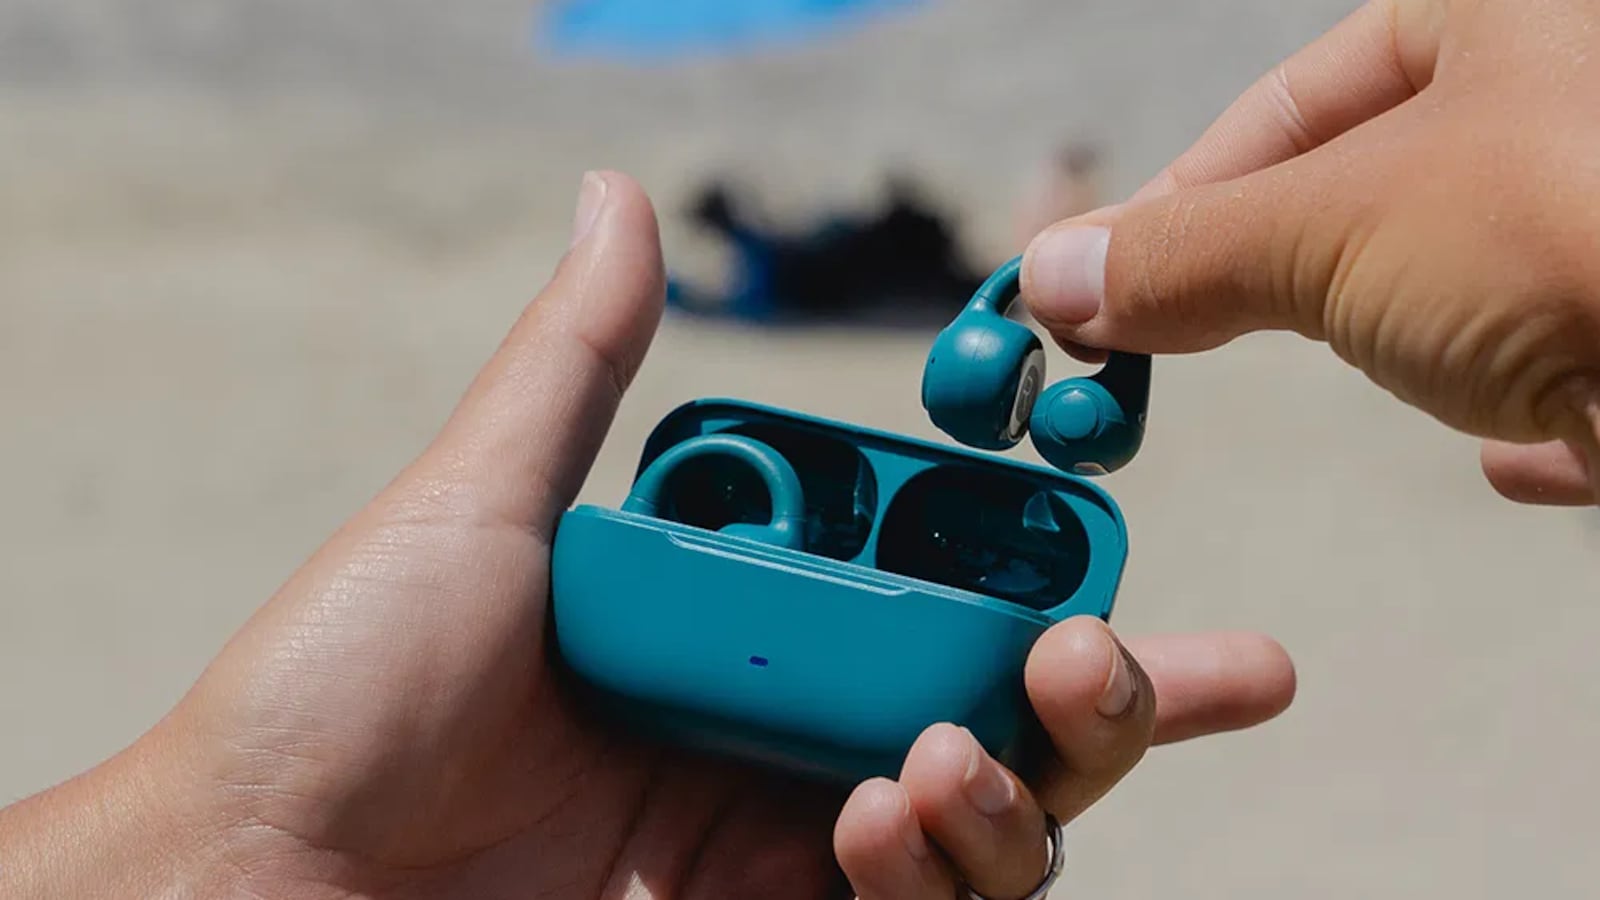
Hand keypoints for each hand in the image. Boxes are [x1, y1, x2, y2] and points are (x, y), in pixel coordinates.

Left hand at [0, 172, 1294, 899]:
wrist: (260, 865)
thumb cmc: (345, 684)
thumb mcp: (482, 506)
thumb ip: (580, 368)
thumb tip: (619, 203)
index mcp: (742, 630)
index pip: (932, 608)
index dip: (1040, 596)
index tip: (1101, 584)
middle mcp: (776, 740)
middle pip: (1000, 728)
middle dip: (1104, 706)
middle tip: (1115, 666)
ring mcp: (767, 850)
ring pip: (983, 836)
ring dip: (1020, 790)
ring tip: (964, 746)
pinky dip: (935, 867)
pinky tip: (886, 811)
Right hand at [1019, 0, 1599, 506]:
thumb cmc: (1571, 236)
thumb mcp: (1334, 231)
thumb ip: (1186, 254)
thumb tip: (1052, 277)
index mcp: (1501, 12)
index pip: (1289, 104)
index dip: (1175, 203)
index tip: (1095, 293)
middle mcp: (1575, 97)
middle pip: (1385, 187)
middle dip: (1293, 273)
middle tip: (1184, 351)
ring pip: (1492, 272)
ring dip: (1421, 336)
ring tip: (1394, 374)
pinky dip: (1549, 409)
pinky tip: (1524, 454)